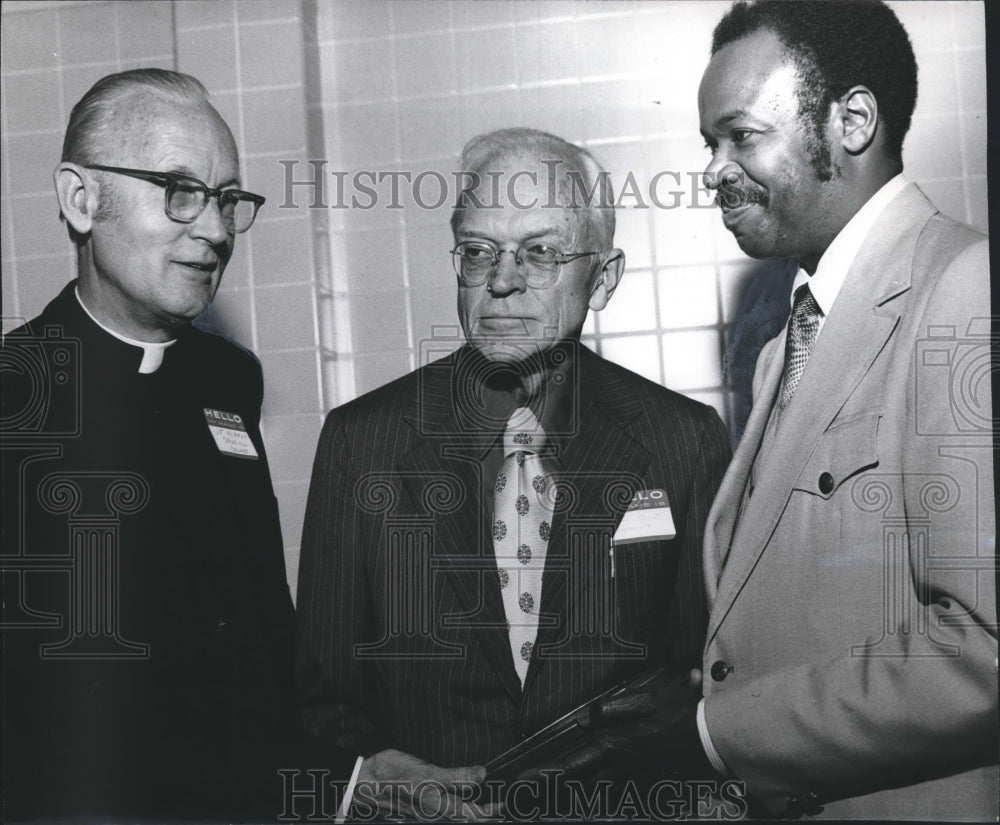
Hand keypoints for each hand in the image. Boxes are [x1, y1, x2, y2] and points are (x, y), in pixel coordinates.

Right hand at [352, 748, 501, 819]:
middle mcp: (435, 812)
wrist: (362, 783)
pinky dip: (458, 805)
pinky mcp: (420, 804)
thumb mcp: (426, 773)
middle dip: (484, 814)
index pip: (472, 814)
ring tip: (486, 804)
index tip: (504, 804)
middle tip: (501, 806)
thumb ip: (456, 776)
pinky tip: (460, 798)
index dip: (490, 812)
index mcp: (439, 806)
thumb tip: (482, 775)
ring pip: (456, 814)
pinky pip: (445, 808)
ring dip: (472, 811)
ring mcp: (427, 809)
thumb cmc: (392, 776)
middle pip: (465, 817)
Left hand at [521, 669, 715, 784]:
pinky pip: (615, 789)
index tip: (522, 781)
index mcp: (615, 747)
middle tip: (523, 792)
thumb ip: (613, 710)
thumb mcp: (646, 700)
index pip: (573, 765)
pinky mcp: (647, 781)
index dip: (546, 775)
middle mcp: (621, 768)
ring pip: (595, 789)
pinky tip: (588, 788)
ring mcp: (634, 777)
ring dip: (569, 791)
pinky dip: (596, 791)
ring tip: (545, 791)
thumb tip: (584, 717)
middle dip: (549, 789)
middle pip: (578, 784)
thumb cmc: (680, 713)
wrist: (714, 737)